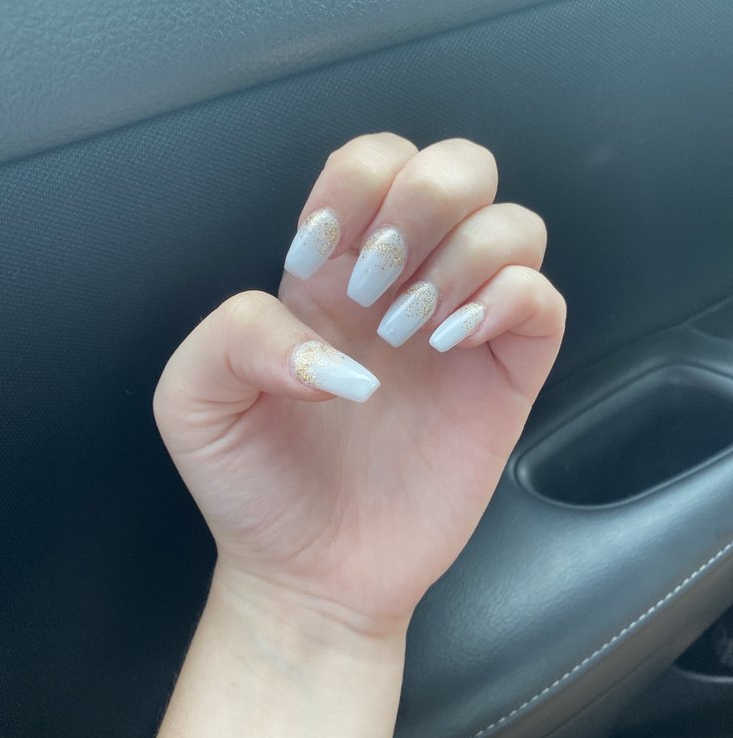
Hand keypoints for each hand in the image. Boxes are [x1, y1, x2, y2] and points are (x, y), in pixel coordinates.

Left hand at [153, 134, 564, 638]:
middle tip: (378, 289)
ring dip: (463, 257)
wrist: (309, 575)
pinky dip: (509, 299)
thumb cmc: (252, 487)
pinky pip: (543, 301)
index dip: (356, 186)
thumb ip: (236, 333)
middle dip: (423, 202)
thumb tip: (336, 346)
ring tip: (411, 332)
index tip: (320, 262)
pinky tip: (452, 344)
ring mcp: (460, 330)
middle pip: (459, 167)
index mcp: (330, 272)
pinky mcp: (503, 379)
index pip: (372, 163)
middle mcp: (403, 285)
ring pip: (513, 224)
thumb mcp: (194, 401)